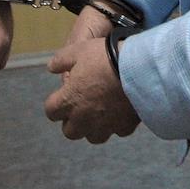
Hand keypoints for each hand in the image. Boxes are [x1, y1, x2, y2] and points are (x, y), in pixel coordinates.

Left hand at [44, 18, 139, 142]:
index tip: (62, 96)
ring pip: (93, 137)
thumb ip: (61, 61)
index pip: (51, 111)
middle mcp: (83, 119)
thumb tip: (52, 67)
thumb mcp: (77, 51)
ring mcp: (104, 126)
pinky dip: (117, 124)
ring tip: (100, 113)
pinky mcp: (123, 127)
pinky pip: (117, 131)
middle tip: (80, 107)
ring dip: (93, 127)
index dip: (55, 104)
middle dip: (72, 122)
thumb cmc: (103, 58)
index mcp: (69, 101)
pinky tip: (121, 112)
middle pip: (70, 132)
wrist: (137, 68)